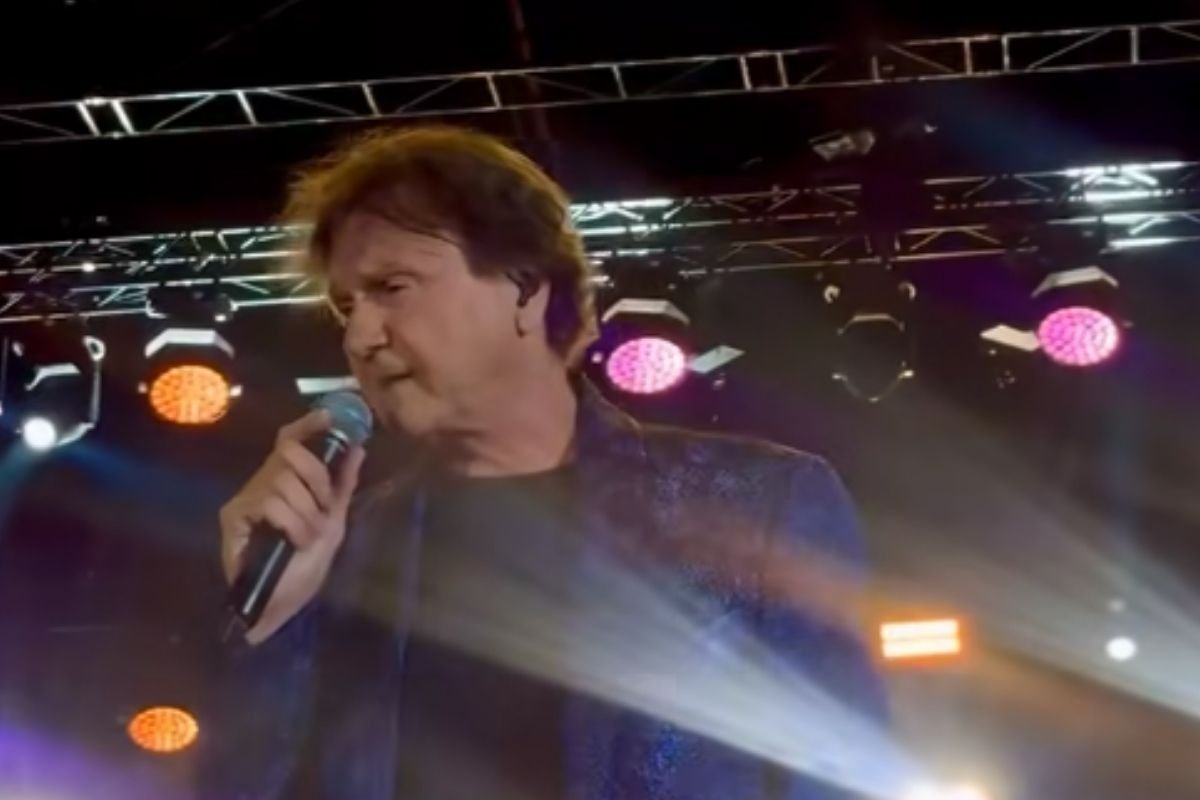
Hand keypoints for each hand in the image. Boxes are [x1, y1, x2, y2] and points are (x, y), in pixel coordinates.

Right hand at [218, 409, 365, 643]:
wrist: (283, 603)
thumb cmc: (306, 564)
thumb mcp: (333, 520)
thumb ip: (343, 483)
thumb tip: (358, 447)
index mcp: (286, 479)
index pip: (289, 438)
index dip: (307, 424)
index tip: (330, 416)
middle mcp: (263, 481)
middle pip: (289, 453)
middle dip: (317, 480)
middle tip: (325, 510)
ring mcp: (247, 498)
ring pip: (283, 479)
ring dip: (306, 510)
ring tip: (310, 535)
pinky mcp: (234, 517)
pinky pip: (269, 502)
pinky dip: (291, 521)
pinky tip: (296, 539)